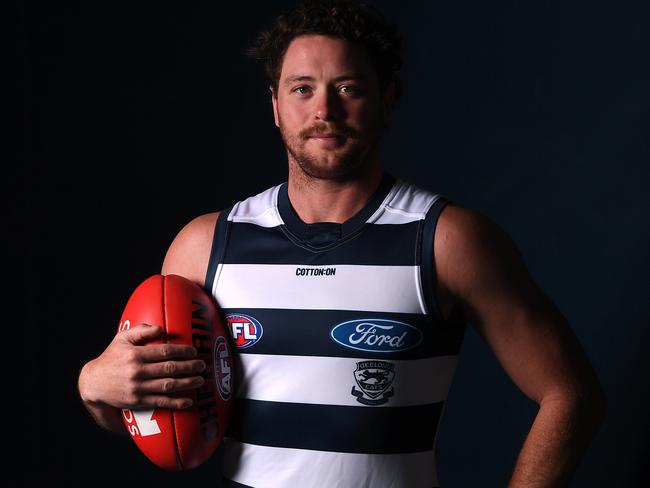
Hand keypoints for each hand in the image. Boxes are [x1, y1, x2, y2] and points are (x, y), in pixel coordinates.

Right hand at [79, 323, 205, 409]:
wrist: (93, 383)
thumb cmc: (111, 357)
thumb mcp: (122, 339)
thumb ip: (141, 330)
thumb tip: (162, 328)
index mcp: (136, 354)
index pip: (165, 351)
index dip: (182, 351)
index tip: (194, 351)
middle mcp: (137, 371)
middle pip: (170, 368)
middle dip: (189, 367)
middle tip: (202, 365)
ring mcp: (138, 388)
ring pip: (168, 385)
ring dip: (187, 383)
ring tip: (200, 380)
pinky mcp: (137, 402)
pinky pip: (160, 402)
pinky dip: (175, 403)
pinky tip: (188, 402)